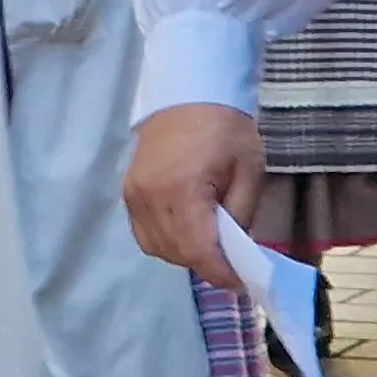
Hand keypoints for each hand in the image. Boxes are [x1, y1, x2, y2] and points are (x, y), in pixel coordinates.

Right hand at [122, 102, 265, 289]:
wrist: (188, 92)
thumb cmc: (225, 128)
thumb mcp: (249, 170)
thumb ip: (241, 215)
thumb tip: (235, 251)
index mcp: (183, 190)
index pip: (198, 250)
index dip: (220, 273)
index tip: (241, 283)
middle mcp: (150, 196)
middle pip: (176, 253)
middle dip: (205, 265)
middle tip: (231, 264)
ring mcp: (134, 194)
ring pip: (157, 248)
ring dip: (184, 255)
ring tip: (209, 246)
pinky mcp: (128, 191)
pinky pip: (144, 233)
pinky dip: (165, 242)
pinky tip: (185, 232)